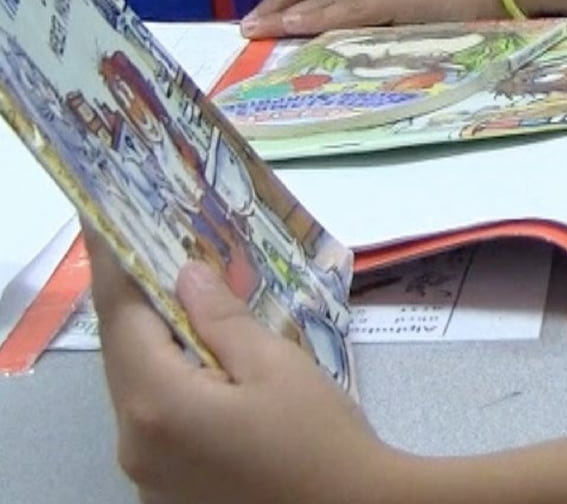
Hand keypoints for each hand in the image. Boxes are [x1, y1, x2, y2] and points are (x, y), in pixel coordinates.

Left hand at [88, 236, 401, 503]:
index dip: (118, 267)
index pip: (123, 319)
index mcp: (158, 404)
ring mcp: (147, 475)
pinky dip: (170, 385)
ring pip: (138, 391)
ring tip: (186, 303)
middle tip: (158, 252)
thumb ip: (223, 319)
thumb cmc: (320, 438)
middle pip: (123, 357)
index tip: (114, 223)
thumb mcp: (277, 365)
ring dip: (155, 347)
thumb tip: (186, 275)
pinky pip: (155, 423)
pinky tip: (203, 367)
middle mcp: (135, 442)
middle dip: (139, 305)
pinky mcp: (166, 492)